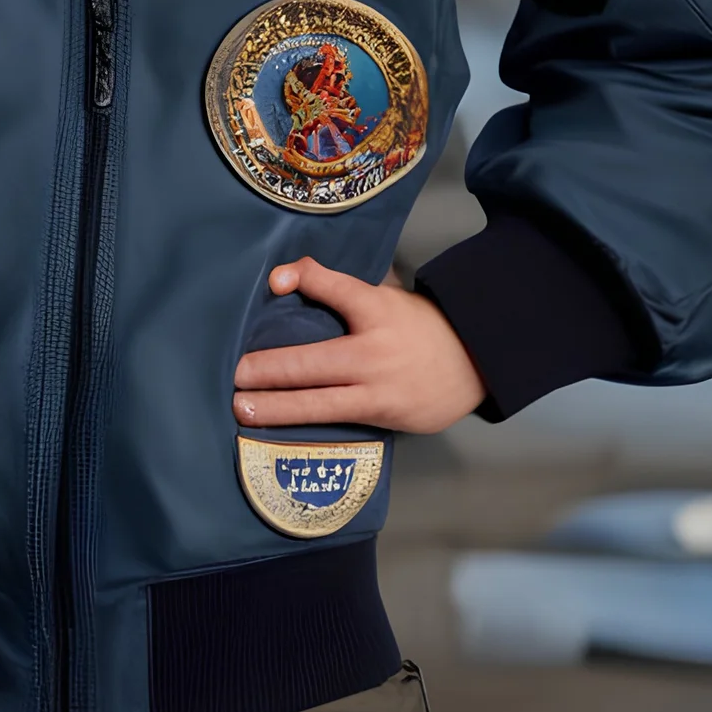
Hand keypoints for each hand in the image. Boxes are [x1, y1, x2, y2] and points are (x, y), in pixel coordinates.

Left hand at [232, 256, 484, 436]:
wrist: (475, 363)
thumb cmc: (419, 328)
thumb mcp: (385, 296)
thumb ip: (339, 289)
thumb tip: (283, 279)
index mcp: (378, 309)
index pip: (337, 288)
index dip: (306, 279)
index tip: (275, 282)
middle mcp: (374, 352)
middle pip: (313, 361)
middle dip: (270, 370)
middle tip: (236, 374)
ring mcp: (378, 390)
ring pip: (318, 403)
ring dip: (276, 407)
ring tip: (243, 409)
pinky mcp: (382, 417)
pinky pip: (336, 422)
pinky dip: (304, 427)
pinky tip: (276, 432)